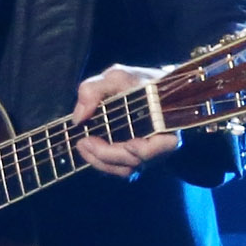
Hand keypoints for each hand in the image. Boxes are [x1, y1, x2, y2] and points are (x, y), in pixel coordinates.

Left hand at [71, 63, 181, 178]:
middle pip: (136, 161)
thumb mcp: (116, 76)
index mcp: (166, 122)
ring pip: (125, 169)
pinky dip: (101, 162)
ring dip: (100, 161)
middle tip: (84, 142)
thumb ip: (94, 89)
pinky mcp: (134, 159)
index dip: (148, 149)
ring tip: (82, 145)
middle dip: (107, 155)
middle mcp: (160, 145)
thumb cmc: (136, 82)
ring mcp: (147, 155)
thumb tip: (79, 117)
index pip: (166, 145)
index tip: (130, 143)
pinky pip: (118, 169)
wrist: (147, 90)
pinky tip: (87, 149)